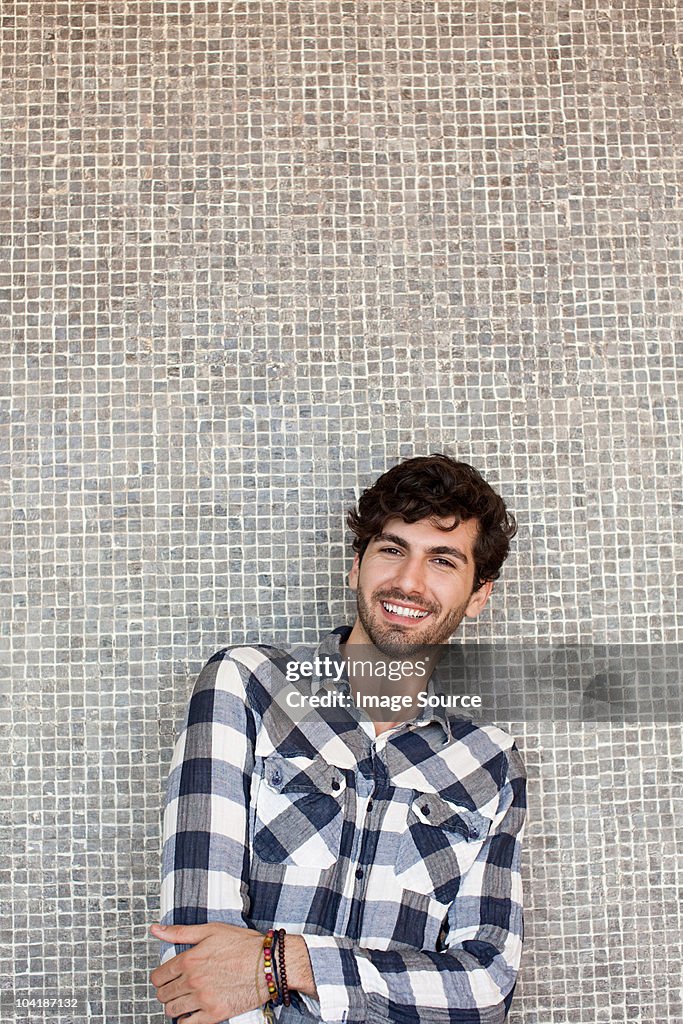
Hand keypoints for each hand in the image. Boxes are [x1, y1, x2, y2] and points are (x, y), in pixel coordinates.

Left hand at [149, 921, 266, 1022]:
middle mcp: (193, 980)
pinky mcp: (214, 1014)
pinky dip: (185, 1020)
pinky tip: (192, 1012)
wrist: (269, 963)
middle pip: (162, 995)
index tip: (167, 977)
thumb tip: (156, 929)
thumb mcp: (211, 930)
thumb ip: (180, 932)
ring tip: (184, 999)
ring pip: (172, 1010)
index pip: (158, 976)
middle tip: (176, 987)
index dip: (160, 977)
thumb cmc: (243, 944)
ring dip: (175, 1006)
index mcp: (189, 959)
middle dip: (167, 991)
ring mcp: (203, 999)